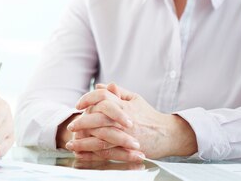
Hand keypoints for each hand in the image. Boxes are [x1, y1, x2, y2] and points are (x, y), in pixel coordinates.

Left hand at [68, 83, 196, 159]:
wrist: (168, 134)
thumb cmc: (149, 115)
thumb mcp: (134, 99)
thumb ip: (116, 92)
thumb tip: (98, 86)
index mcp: (124, 104)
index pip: (102, 96)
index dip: (88, 98)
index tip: (78, 105)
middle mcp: (124, 117)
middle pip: (98, 115)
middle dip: (82, 121)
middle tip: (72, 126)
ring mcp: (126, 133)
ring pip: (100, 135)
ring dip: (84, 140)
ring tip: (72, 143)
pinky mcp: (128, 147)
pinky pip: (108, 150)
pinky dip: (93, 153)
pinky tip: (83, 154)